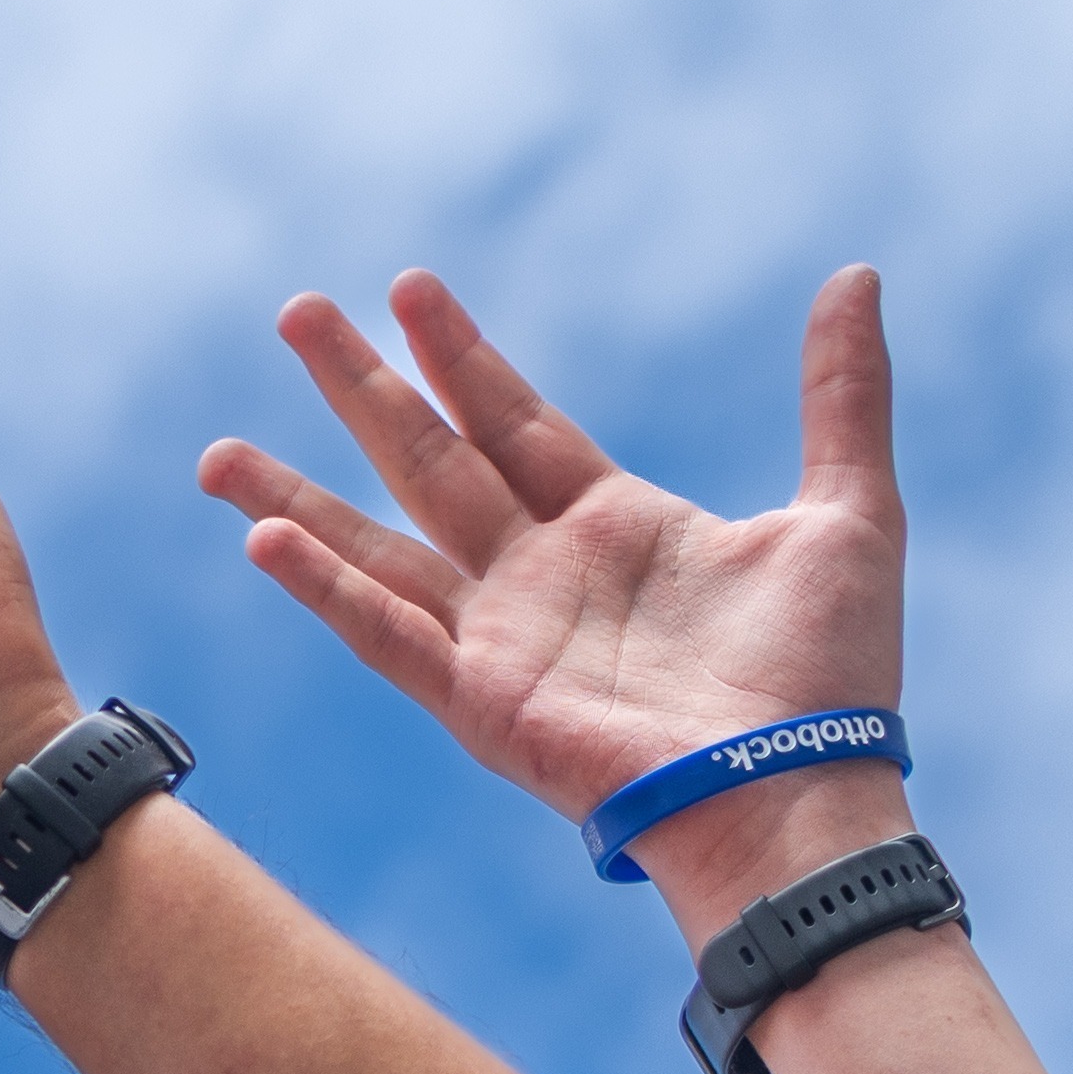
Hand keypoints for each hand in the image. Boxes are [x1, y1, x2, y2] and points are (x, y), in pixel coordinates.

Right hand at [200, 268, 917, 930]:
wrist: (801, 794)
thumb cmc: (831, 677)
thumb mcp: (852, 509)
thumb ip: (840, 394)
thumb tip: (857, 278)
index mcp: (616, 528)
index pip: (515, 420)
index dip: (460, 355)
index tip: (406, 288)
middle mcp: (542, 578)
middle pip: (429, 461)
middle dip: (361, 388)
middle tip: (295, 313)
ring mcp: (502, 642)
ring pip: (377, 547)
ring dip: (297, 496)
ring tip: (215, 452)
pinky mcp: (482, 704)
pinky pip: (389, 634)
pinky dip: (327, 589)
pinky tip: (263, 541)